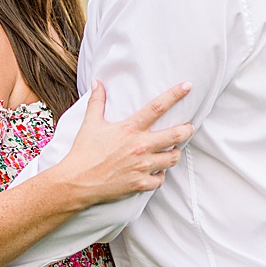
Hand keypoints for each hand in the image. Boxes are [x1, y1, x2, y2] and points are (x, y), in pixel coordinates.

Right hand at [56, 80, 194, 207]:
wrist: (77, 181)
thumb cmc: (84, 152)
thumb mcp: (90, 123)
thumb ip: (97, 102)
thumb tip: (97, 83)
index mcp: (130, 129)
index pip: (157, 107)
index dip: (175, 95)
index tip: (187, 86)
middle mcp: (140, 146)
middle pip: (176, 135)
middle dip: (187, 130)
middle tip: (188, 128)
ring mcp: (142, 166)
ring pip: (173, 158)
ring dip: (175, 153)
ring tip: (172, 150)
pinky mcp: (140, 183)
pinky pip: (160, 179)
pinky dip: (160, 175)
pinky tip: (156, 172)